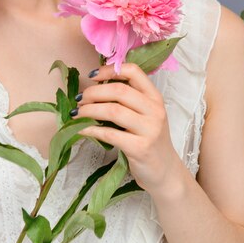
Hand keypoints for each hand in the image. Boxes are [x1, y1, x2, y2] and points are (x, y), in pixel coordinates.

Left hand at [74, 63, 178, 193]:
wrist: (165, 172)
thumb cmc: (150, 140)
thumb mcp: (146, 115)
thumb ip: (128, 100)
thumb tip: (94, 87)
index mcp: (154, 97)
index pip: (133, 71)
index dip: (109, 70)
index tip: (92, 76)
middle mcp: (154, 110)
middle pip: (119, 90)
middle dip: (93, 92)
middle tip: (80, 99)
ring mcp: (149, 129)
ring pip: (113, 110)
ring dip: (89, 110)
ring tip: (77, 113)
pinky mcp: (140, 148)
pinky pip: (110, 134)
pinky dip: (91, 130)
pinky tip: (82, 129)